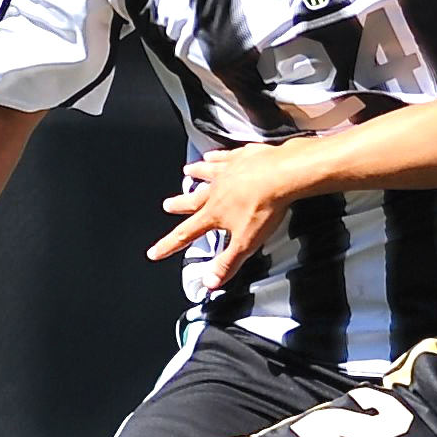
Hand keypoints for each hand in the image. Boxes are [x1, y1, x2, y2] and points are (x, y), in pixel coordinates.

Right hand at [149, 144, 301, 289]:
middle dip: (179, 204)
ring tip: (187, 171)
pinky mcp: (243, 156)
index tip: (154, 252)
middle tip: (167, 204)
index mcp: (214, 213)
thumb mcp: (246, 243)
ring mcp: (228, 171)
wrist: (281, 174)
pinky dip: (217, 155)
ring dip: (196, 173)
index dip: (169, 245)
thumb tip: (209, 283)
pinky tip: (212, 154)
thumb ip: (227, 263)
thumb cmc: (264, 208)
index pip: (185, 234)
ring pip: (207, 173)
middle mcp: (216, 191)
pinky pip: (225, 156)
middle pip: (193, 199)